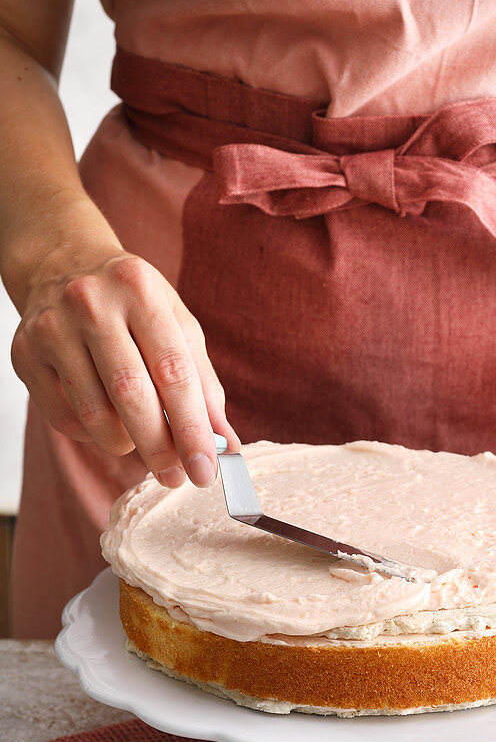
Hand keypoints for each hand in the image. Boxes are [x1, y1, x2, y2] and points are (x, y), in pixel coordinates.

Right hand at [11, 248, 238, 486]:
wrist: (63, 265)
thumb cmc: (133, 304)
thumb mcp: (177, 326)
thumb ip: (203, 383)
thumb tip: (225, 444)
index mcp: (139, 289)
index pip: (172, 372)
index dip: (192, 428)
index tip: (206, 468)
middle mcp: (90, 303)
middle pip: (130, 395)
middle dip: (160, 447)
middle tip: (177, 476)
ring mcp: (51, 328)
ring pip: (94, 415)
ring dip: (126, 444)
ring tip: (142, 442)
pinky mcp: (24, 354)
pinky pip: (64, 419)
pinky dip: (93, 435)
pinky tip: (106, 420)